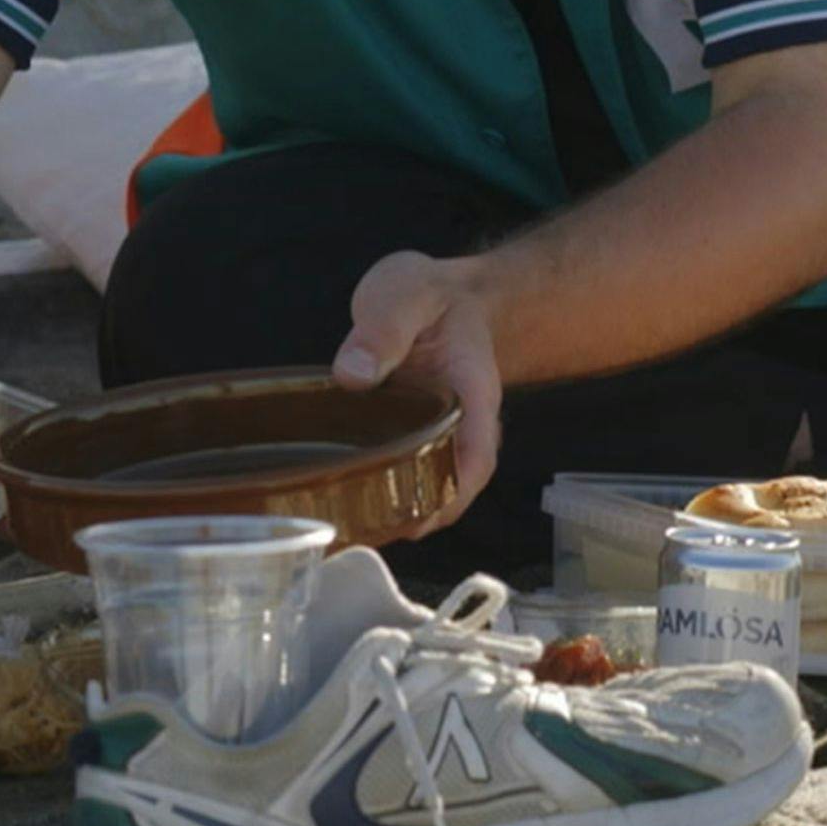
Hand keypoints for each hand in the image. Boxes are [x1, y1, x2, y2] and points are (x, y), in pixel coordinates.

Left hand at [334, 250, 507, 534]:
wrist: (439, 295)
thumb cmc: (431, 295)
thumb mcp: (406, 293)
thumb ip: (383, 329)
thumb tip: (353, 375)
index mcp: (472, 392)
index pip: (478, 454)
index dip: (455, 492)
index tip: (424, 518)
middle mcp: (462, 423)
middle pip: (455, 485)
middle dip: (422, 516)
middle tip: (374, 532)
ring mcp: (438, 433)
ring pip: (430, 485)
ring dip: (401, 510)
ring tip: (356, 528)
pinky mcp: (410, 436)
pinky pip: (405, 471)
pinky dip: (384, 491)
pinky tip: (349, 502)